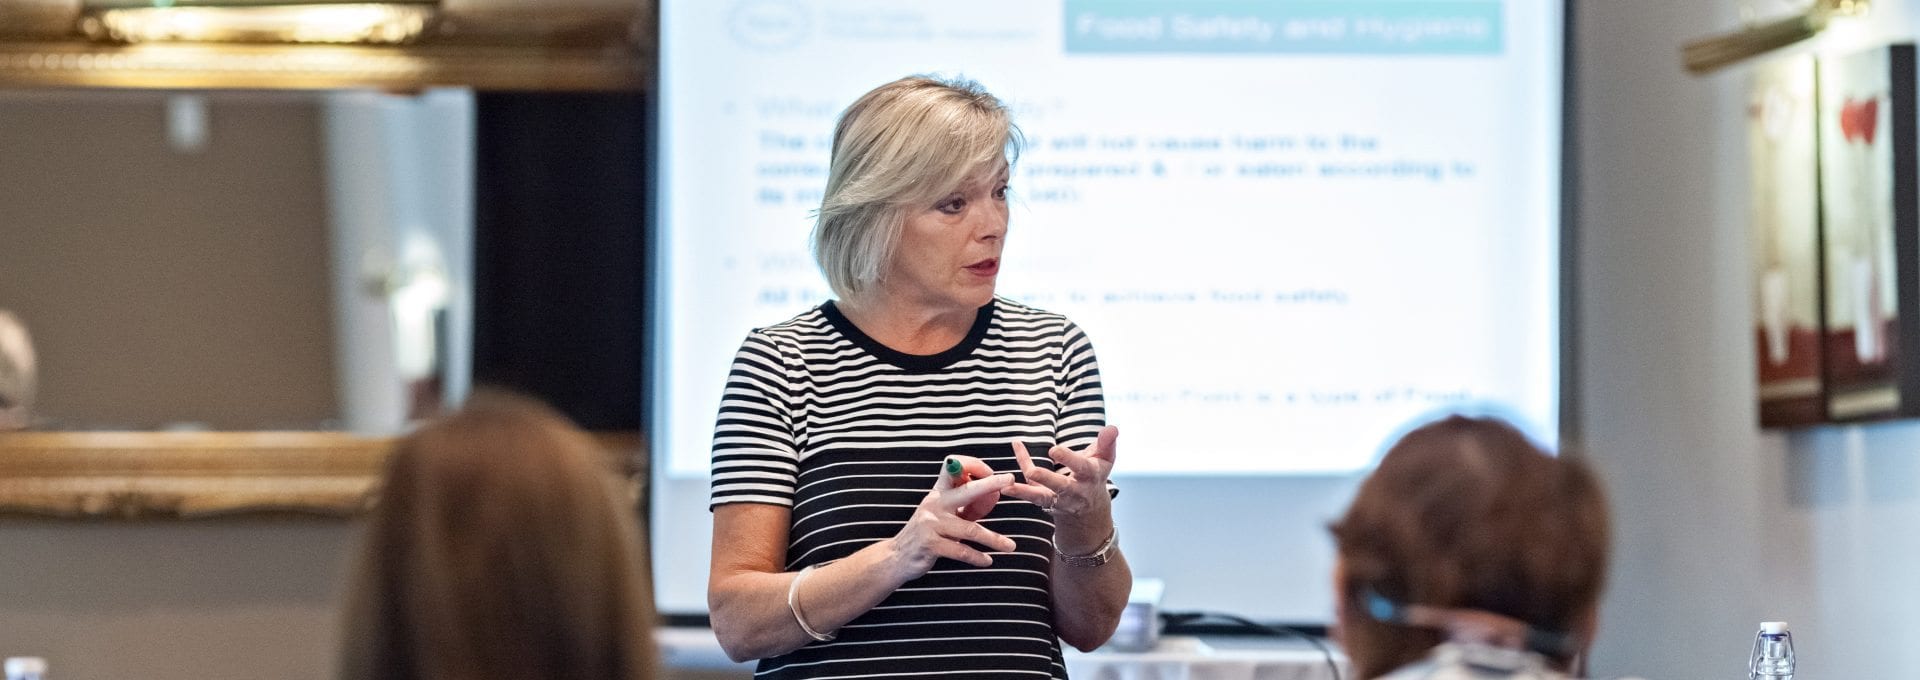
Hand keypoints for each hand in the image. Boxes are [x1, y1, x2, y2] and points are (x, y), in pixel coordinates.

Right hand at [883, 456, 1018, 581]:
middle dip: (990, 484)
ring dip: (994, 539)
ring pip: (971, 529)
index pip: (954, 467)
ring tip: (1011, 546)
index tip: (993, 472)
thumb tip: (992, 493)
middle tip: (1010, 479)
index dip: (973, 465)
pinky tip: (987, 561)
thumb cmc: (926, 533)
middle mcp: (935, 504)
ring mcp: (931, 524)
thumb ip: (962, 504)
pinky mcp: (930, 544)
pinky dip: (976, 557)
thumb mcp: (941, 512)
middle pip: (967, 490)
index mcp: (938, 493)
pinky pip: (961, 550)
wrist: (897, 557)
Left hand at [1003, 426, 1117, 554]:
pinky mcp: (1046, 502)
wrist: (1090, 509)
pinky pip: (1031, 493)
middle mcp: (1076, 491)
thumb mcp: (1104, 458)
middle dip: (1047, 479)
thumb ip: (1106, 442)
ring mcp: (1059, 500)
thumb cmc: (1094, 474)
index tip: (1054, 450)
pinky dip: (1018, 488)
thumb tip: (1112, 428)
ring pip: (1042, 497)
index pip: (1082, 467)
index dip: (1069, 459)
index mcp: (1091, 476)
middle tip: (1032, 472)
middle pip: (1061, 486)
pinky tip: (1005, 482)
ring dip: (1024, 492)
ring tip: (1007, 485)